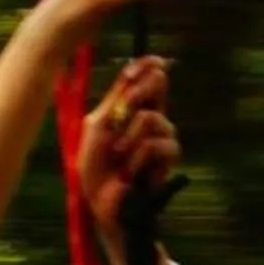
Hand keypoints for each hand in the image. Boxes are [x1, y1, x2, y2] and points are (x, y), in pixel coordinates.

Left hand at [80, 52, 181, 227]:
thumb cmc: (94, 168)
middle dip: (137, 94)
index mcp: (128, 106)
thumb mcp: (97, 127)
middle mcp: (149, 115)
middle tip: (119, 115)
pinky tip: (130, 172)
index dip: (148, 64)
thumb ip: (116, 99)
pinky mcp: (168, 157)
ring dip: (130, 139)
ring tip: (119, 157)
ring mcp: (161, 135)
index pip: (146, 75)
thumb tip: (133, 70)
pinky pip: (158, 144)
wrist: (103, 203)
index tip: (149, 61)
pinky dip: (138, 157)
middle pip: (159, 84)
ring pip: (153, 118)